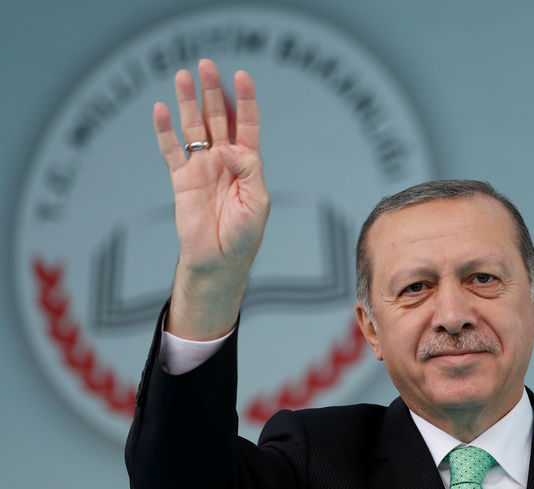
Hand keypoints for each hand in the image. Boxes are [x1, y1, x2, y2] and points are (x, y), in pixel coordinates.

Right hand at [154, 59, 269, 338]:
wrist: (218, 262)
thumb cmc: (244, 235)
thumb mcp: (258, 201)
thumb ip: (248, 169)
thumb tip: (227, 147)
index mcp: (247, 164)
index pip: (247, 125)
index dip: (245, 100)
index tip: (242, 75)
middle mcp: (224, 161)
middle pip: (218, 118)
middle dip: (213, 92)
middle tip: (206, 66)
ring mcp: (201, 169)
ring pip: (194, 128)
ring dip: (188, 103)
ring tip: (183, 76)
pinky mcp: (181, 180)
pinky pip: (171, 150)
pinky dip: (165, 130)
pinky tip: (160, 109)